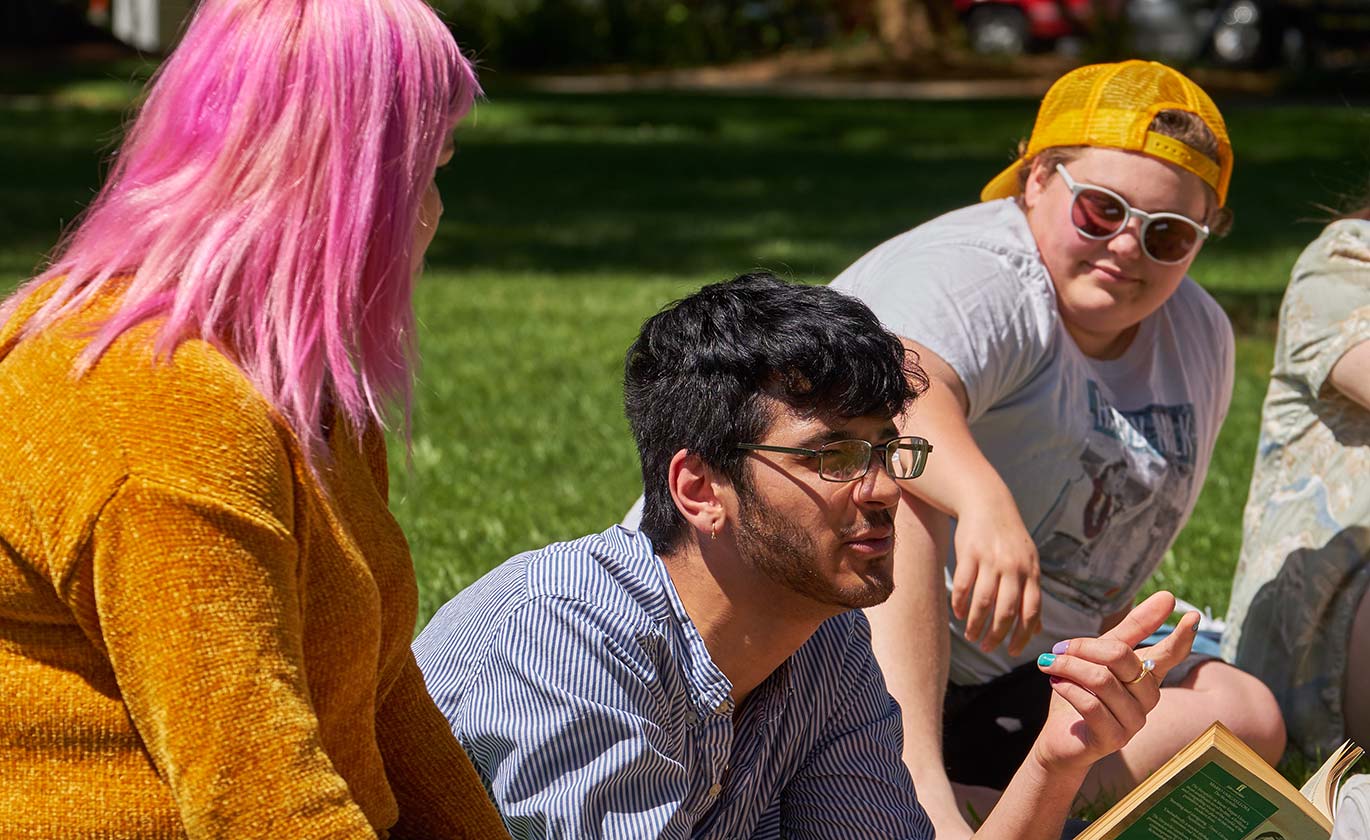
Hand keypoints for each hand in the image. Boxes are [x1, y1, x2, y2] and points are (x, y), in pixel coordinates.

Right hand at [950, 498, 1041, 655]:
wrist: (988, 504)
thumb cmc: (1010, 540)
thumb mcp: (1028, 564)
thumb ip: (1032, 595)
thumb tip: (1036, 629)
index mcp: (1031, 572)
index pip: (1030, 612)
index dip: (1022, 635)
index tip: (1013, 652)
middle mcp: (1013, 568)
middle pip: (1006, 611)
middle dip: (996, 635)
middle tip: (987, 648)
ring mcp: (991, 560)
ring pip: (983, 602)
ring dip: (976, 624)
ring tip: (971, 636)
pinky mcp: (969, 553)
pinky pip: (964, 586)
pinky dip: (960, 604)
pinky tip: (959, 614)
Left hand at [1029, 591, 1198, 775]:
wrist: (1060, 739)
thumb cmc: (1080, 692)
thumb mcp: (1099, 655)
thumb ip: (1129, 630)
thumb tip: (1166, 598)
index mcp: (1146, 676)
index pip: (1169, 655)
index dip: (1182, 636)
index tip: (1192, 614)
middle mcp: (1146, 699)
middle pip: (1121, 658)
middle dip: (1084, 647)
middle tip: (1059, 647)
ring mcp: (1133, 721)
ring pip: (1102, 681)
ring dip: (1069, 667)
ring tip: (1051, 664)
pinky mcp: (1113, 739)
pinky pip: (1091, 705)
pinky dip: (1068, 688)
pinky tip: (1056, 683)